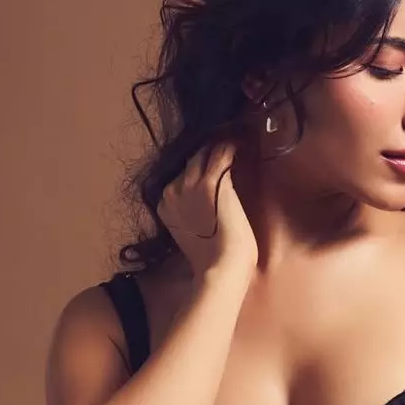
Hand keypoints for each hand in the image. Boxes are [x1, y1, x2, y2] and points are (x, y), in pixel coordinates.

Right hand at [157, 139, 257, 278]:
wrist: (221, 267)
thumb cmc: (211, 257)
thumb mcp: (189, 230)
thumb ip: (189, 210)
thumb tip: (202, 198)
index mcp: (165, 203)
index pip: (180, 174)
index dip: (197, 165)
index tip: (210, 160)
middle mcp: (173, 190)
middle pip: (191, 160)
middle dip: (206, 151)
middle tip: (224, 141)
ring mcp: (190, 185)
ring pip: (204, 153)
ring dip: (219, 144)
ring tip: (233, 137)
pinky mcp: (212, 183)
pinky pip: (220, 154)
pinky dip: (230, 146)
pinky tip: (239, 142)